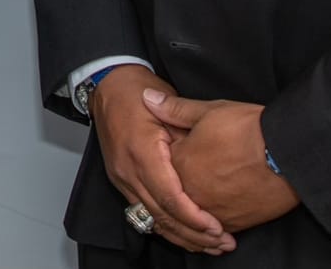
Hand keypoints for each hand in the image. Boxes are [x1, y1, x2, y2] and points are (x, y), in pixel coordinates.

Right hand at [91, 67, 233, 254]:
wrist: (107, 86)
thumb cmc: (138, 92)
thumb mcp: (170, 109)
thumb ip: (188, 138)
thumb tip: (210, 165)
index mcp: (142, 152)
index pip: (169, 196)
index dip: (194, 217)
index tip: (216, 227)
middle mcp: (128, 170)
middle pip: (161, 215)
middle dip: (193, 234)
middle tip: (222, 243)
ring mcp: (121, 178)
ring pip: (151, 219)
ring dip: (181, 236)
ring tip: (209, 245)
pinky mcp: (121, 181)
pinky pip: (143, 212)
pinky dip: (164, 227)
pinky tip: (184, 235)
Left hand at [145, 91, 299, 234]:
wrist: (288, 153)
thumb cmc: (249, 130)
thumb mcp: (208, 111)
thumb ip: (174, 109)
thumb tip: (146, 97)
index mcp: (179, 165)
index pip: (159, 167)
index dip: (165, 157)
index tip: (175, 151)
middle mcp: (191, 193)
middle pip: (172, 196)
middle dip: (175, 188)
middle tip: (183, 181)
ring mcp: (212, 212)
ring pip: (192, 218)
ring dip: (192, 212)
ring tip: (200, 200)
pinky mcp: (234, 223)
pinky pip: (214, 228)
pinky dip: (211, 224)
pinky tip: (215, 216)